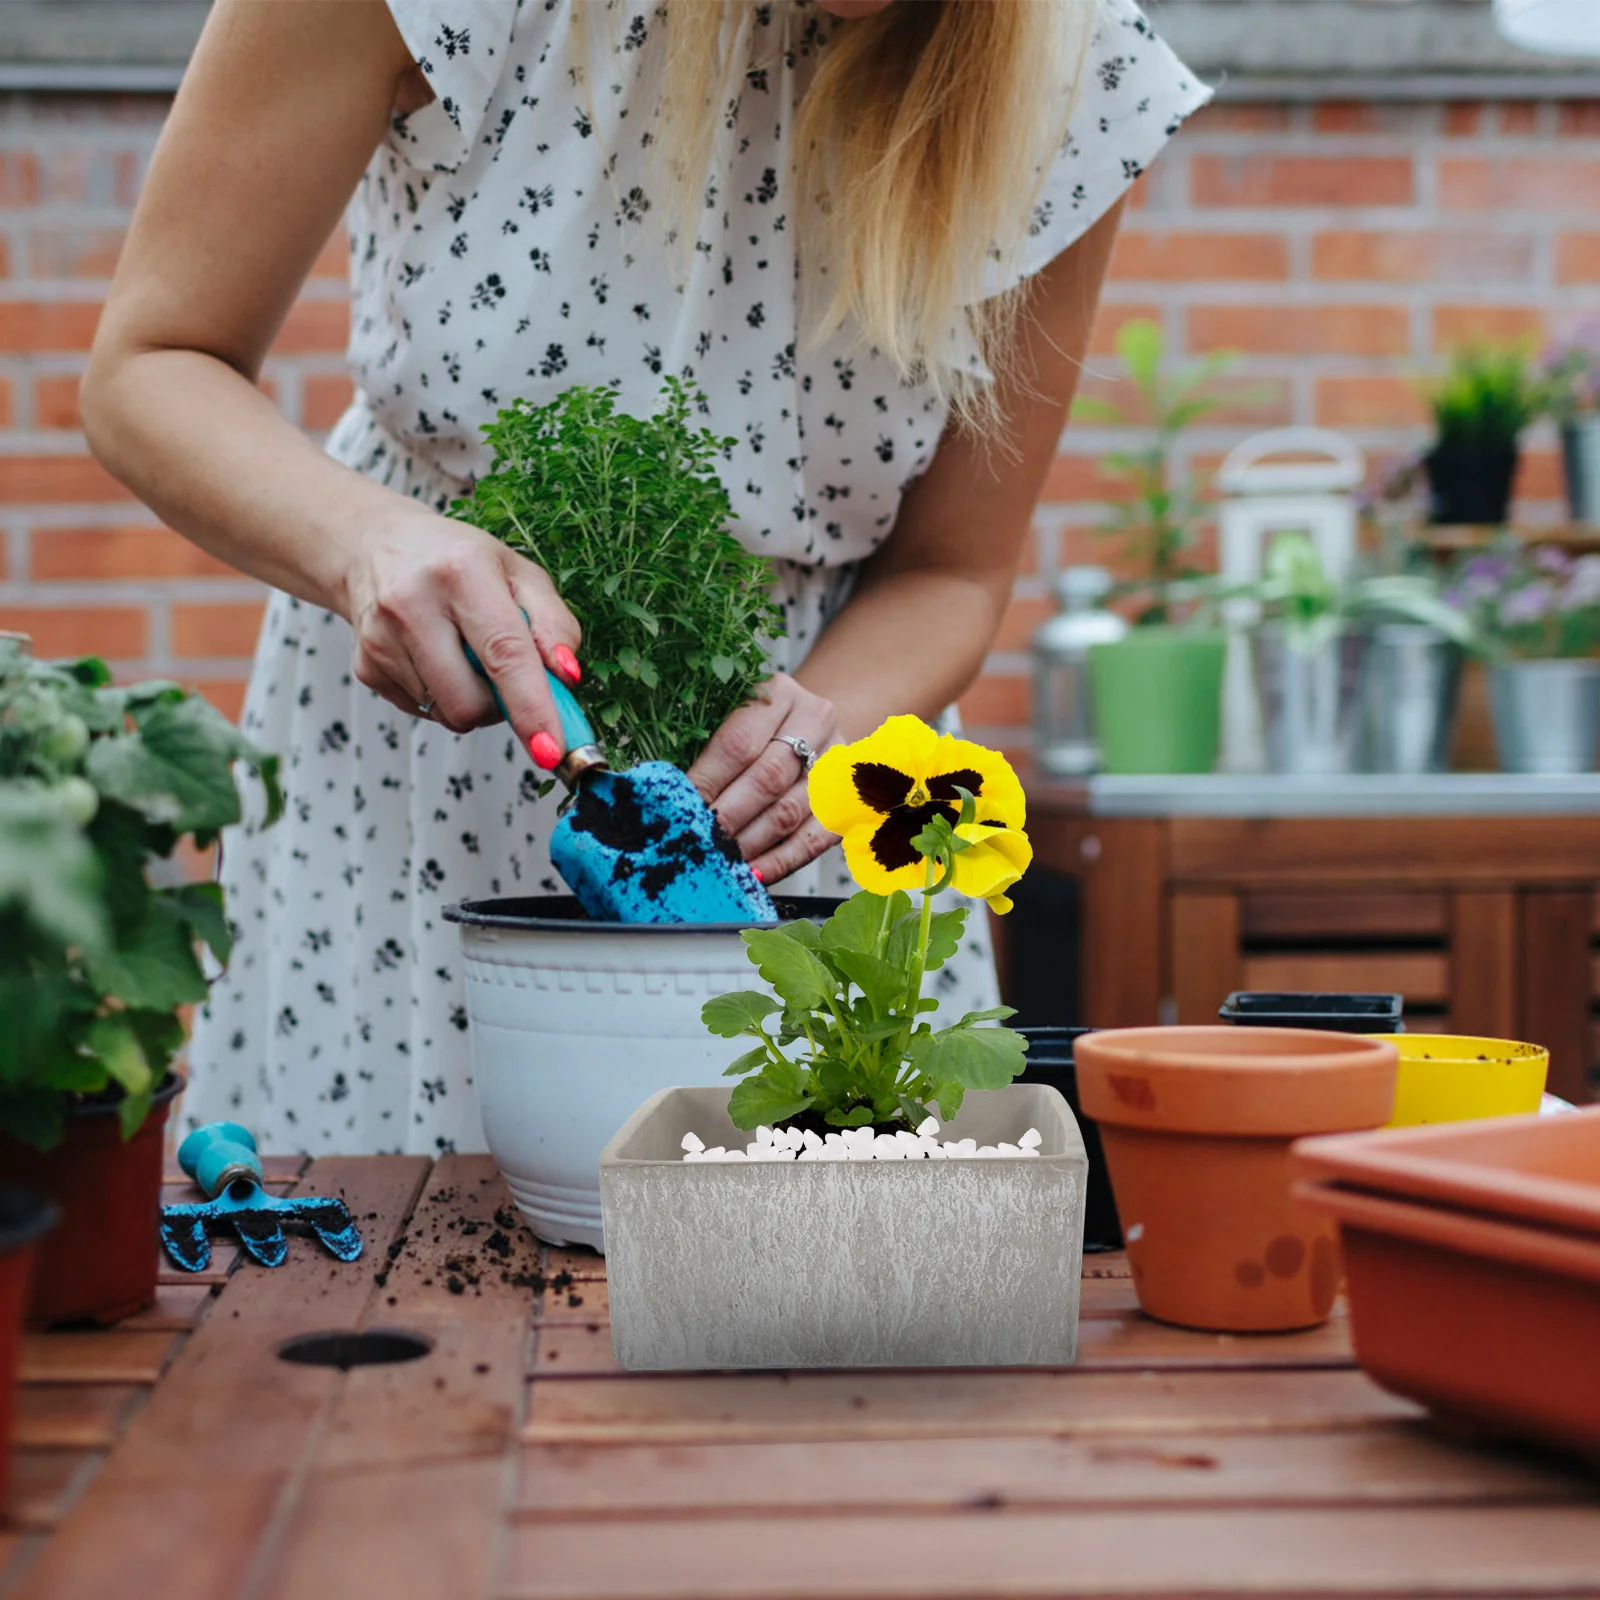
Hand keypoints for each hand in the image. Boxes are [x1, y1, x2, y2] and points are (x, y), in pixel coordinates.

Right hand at [342, 506, 581, 760]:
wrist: (378, 548)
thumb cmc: (461, 562)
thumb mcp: (520, 574)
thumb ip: (555, 625)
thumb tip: (568, 677)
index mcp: (461, 572)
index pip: (504, 653)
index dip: (531, 707)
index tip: (551, 750)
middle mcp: (413, 603)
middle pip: (470, 702)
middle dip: (501, 708)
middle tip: (505, 676)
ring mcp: (381, 638)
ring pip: (448, 714)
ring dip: (471, 700)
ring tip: (464, 655)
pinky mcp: (365, 666)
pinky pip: (424, 712)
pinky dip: (442, 697)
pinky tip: (435, 658)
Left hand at [687, 673, 839, 885]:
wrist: (811, 726)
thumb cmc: (758, 728)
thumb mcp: (730, 719)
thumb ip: (704, 751)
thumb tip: (668, 799)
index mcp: (778, 691)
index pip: (738, 744)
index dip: (708, 783)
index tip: (682, 812)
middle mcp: (816, 720)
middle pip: (768, 778)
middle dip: (728, 818)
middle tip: (700, 843)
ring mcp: (838, 760)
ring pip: (791, 811)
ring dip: (751, 844)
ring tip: (721, 862)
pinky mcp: (849, 798)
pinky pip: (815, 839)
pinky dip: (781, 861)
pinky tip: (755, 875)